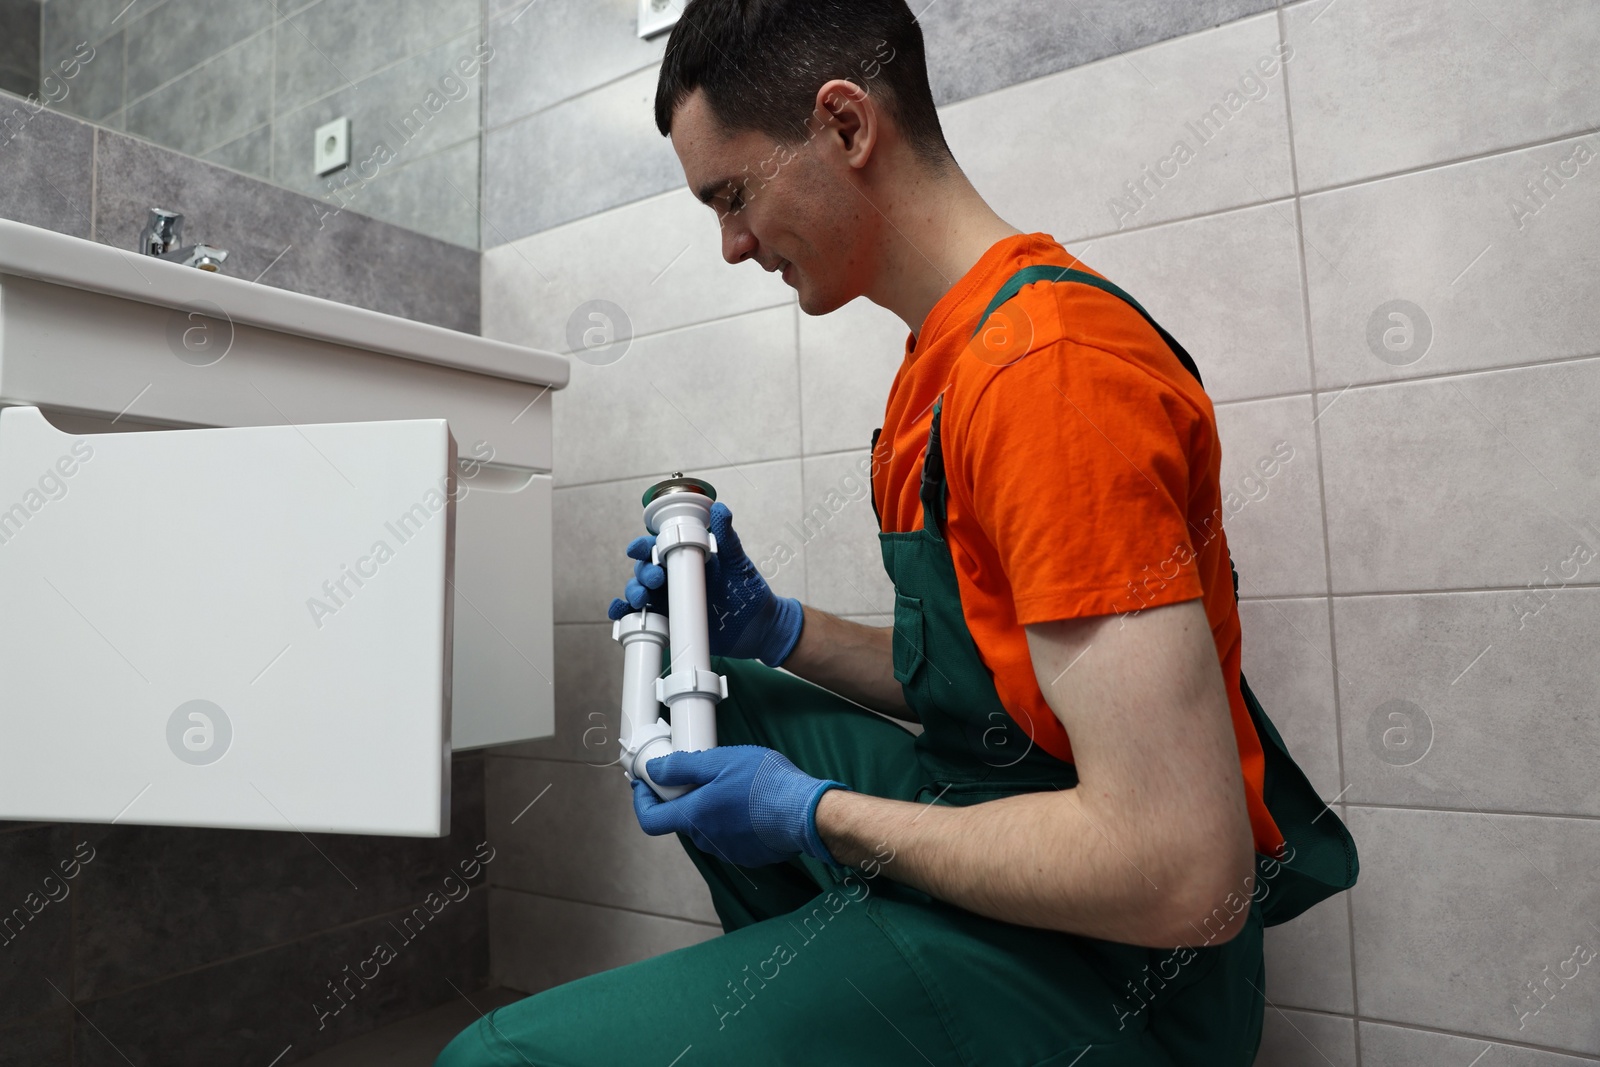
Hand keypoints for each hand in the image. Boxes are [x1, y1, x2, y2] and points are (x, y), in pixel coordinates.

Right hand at [605, 501, 804, 666]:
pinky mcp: (671, 626)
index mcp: (687, 560)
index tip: (638, 548)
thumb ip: (728, 538)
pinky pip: (645, 620)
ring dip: (633, 593)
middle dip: (642, 572)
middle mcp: (675, 580)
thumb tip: (720, 509)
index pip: (658, 549)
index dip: (643, 547)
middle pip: (645, 571)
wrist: (761, 628)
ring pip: (640, 594)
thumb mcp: (738, 563)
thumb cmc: (750, 592)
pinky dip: (627, 616)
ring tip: (641, 598)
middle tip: (654, 578)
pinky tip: (621, 613)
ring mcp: (671, 603)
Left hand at [631, 745, 849, 867]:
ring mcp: (728, 850)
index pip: (651, 820)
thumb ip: (682, 767)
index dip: (642, 800)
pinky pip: (730, 835)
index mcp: (694, 817)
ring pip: (708, 826)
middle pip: (683, 819)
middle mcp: (706, 839)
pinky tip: (751, 801)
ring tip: (734, 784)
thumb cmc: (765, 784)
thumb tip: (654, 771)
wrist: (806, 812)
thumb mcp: (720, 762)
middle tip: (701, 773)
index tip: (645, 783)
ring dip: (712, 808)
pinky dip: (733, 819)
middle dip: (686, 797)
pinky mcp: (749, 854)